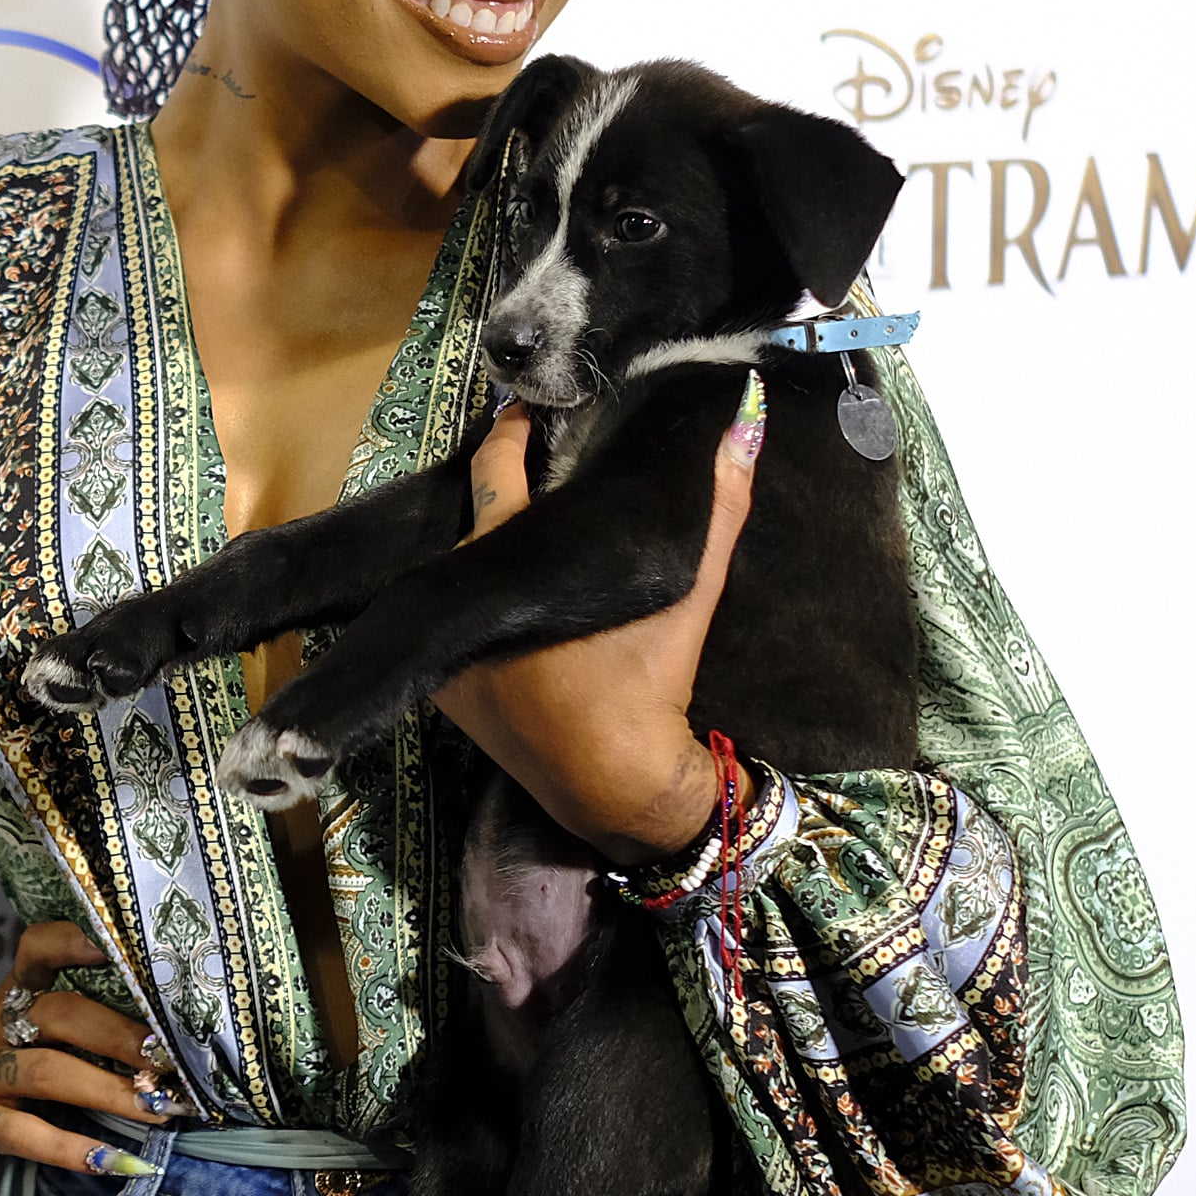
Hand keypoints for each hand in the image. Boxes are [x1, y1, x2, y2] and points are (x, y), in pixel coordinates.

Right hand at [0, 920, 176, 1182]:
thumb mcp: (14, 1039)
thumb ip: (70, 1034)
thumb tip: (166, 1051)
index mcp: (11, 999)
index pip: (38, 949)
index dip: (75, 940)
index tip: (122, 944)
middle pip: (59, 1014)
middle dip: (121, 1035)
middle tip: (174, 1060)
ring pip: (48, 1073)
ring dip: (111, 1091)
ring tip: (161, 1109)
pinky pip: (23, 1134)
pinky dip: (72, 1150)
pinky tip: (115, 1163)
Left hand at [428, 402, 756, 863]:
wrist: (617, 786)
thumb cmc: (645, 684)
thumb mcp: (684, 593)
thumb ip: (715, 509)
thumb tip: (745, 426)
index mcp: (502, 561)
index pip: (493, 471)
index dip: (509, 434)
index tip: (522, 410)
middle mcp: (460, 599)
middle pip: (476, 524)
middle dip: (504, 494)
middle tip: (537, 461)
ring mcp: (449, 650)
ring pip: (468, 578)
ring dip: (498, 557)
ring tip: (537, 533)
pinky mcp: (449, 695)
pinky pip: (464, 630)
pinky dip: (490, 613)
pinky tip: (522, 605)